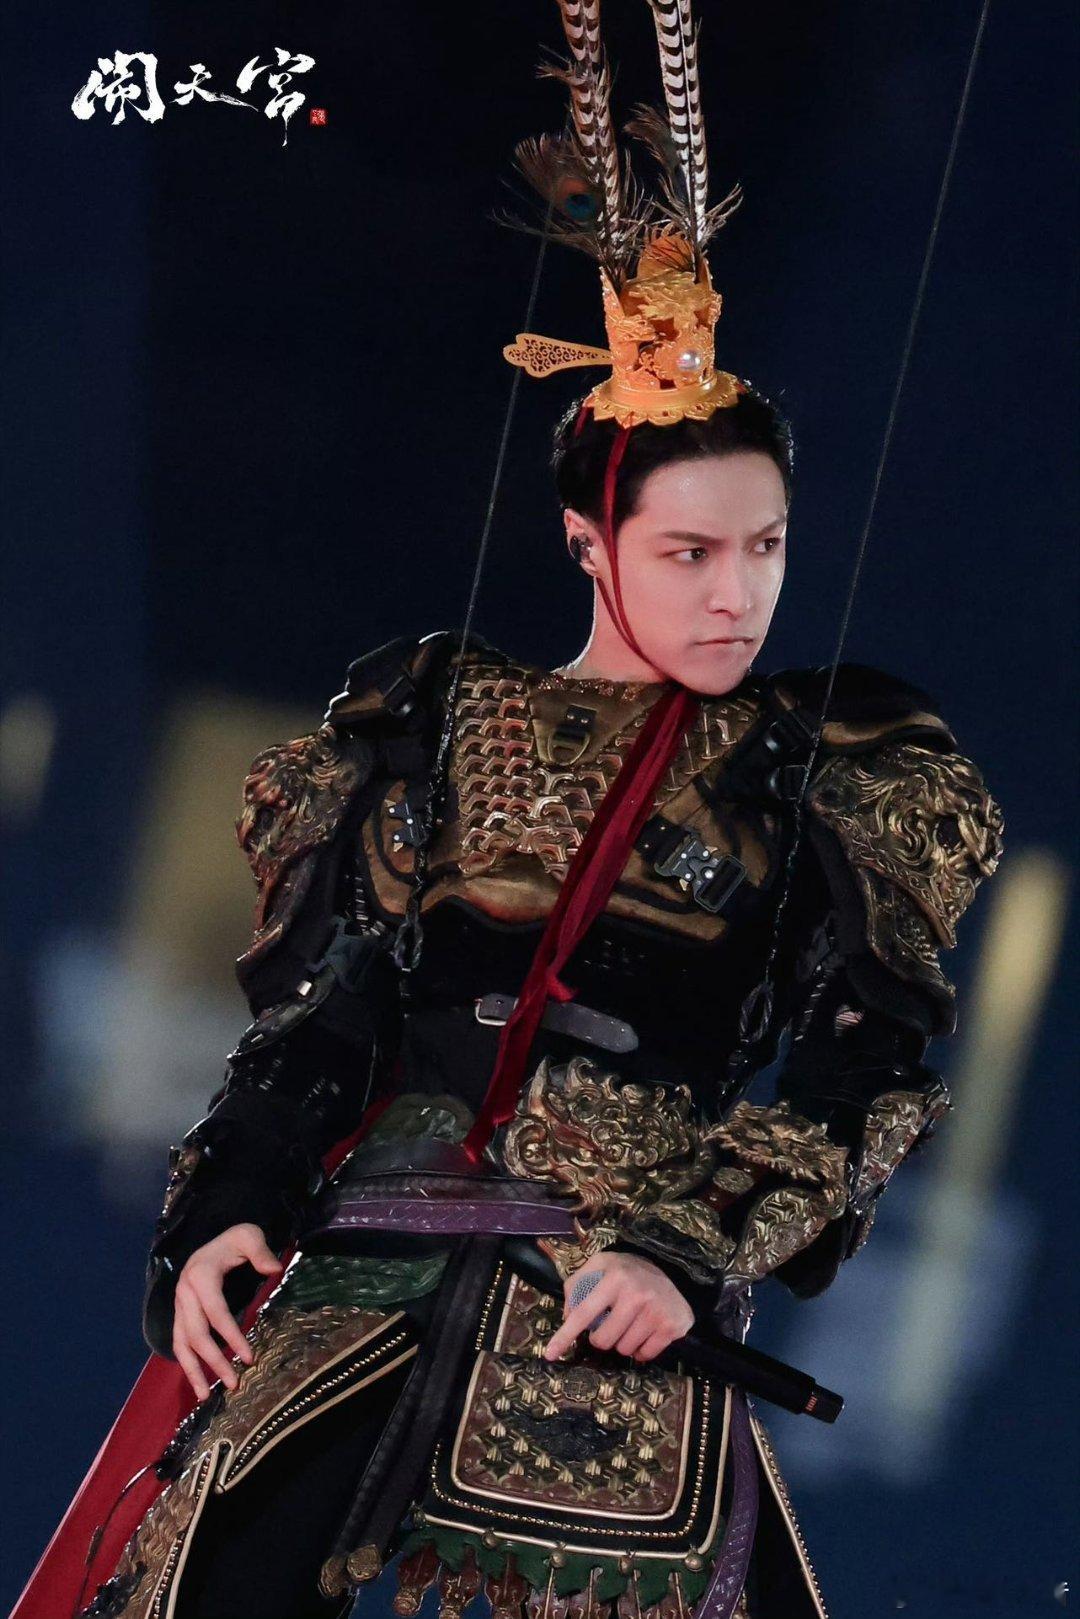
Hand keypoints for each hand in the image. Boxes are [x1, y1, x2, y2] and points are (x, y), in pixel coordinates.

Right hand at [172, 1223, 282, 1398]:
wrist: (214, 1243)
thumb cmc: (234, 1241)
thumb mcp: (248, 1235)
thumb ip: (260, 1251)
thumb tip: (274, 1270)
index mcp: (200, 1275)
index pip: (216, 1312)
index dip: (232, 1336)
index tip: (249, 1357)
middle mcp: (184, 1293)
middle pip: (197, 1333)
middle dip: (214, 1361)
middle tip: (234, 1383)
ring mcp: (179, 1306)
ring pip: (181, 1343)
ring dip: (193, 1371)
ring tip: (206, 1396)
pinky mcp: (180, 1315)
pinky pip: (179, 1343)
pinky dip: (187, 1364)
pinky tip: (199, 1383)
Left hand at [543, 1250, 693, 1363]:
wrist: (673, 1273)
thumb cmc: (628, 1272)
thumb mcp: (600, 1266)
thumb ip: (577, 1285)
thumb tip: (566, 1317)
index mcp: (615, 1276)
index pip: (583, 1312)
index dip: (565, 1335)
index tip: (550, 1354)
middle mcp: (636, 1294)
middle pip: (603, 1340)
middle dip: (602, 1337)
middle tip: (611, 1322)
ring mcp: (656, 1311)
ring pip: (624, 1350)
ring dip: (623, 1342)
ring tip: (631, 1323)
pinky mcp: (671, 1327)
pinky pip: (645, 1355)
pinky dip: (641, 1350)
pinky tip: (645, 1332)